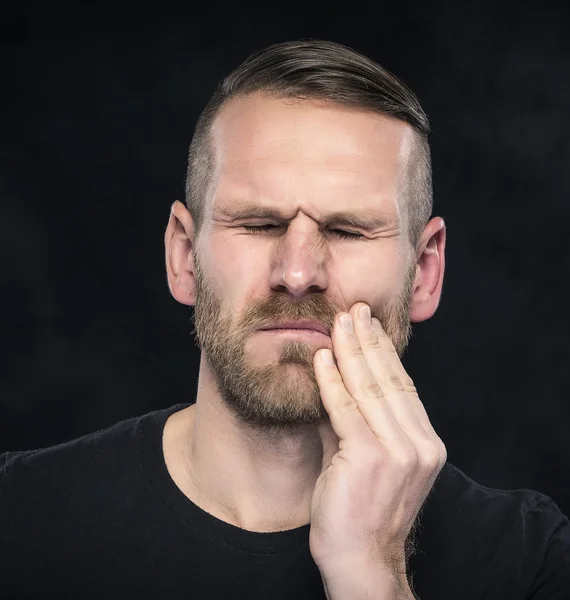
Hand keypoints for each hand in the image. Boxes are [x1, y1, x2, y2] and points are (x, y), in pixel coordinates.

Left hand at [309, 302, 446, 579]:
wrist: (361, 560)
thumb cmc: (361, 510)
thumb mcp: (369, 460)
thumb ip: (358, 422)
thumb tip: (337, 380)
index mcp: (425, 444)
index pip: (404, 387)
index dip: (386, 354)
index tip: (372, 327)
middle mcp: (419, 445)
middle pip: (390, 380)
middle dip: (370, 341)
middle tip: (356, 309)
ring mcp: (398, 452)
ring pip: (370, 388)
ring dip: (351, 350)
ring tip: (340, 322)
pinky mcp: (369, 458)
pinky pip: (345, 409)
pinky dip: (331, 381)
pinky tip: (321, 357)